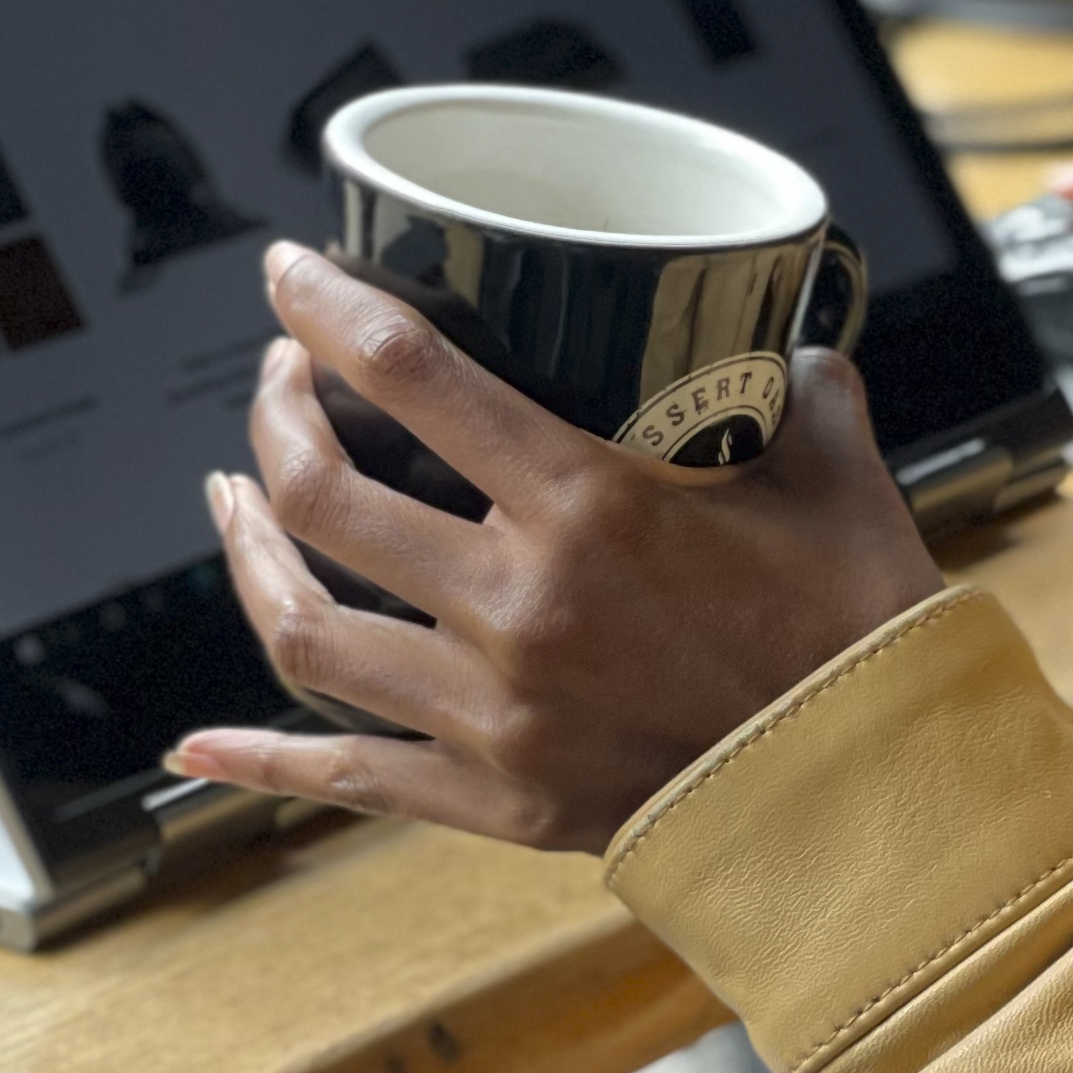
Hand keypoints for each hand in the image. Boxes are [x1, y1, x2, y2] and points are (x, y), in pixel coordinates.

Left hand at [167, 242, 941, 852]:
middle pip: (324, 496)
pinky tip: (196, 744)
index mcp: (590, 507)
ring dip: (250, 555)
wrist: (875, 799)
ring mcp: (492, 712)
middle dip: (276, 418)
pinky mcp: (493, 799)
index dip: (329, 309)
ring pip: (306, 628)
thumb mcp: (839, 481)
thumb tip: (797, 349)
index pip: (412, 376)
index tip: (291, 274)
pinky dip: (260, 761)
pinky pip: (346, 777)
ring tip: (238, 504)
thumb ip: (804, 396)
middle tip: (281, 383)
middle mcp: (517, 606)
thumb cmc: (858, 636)